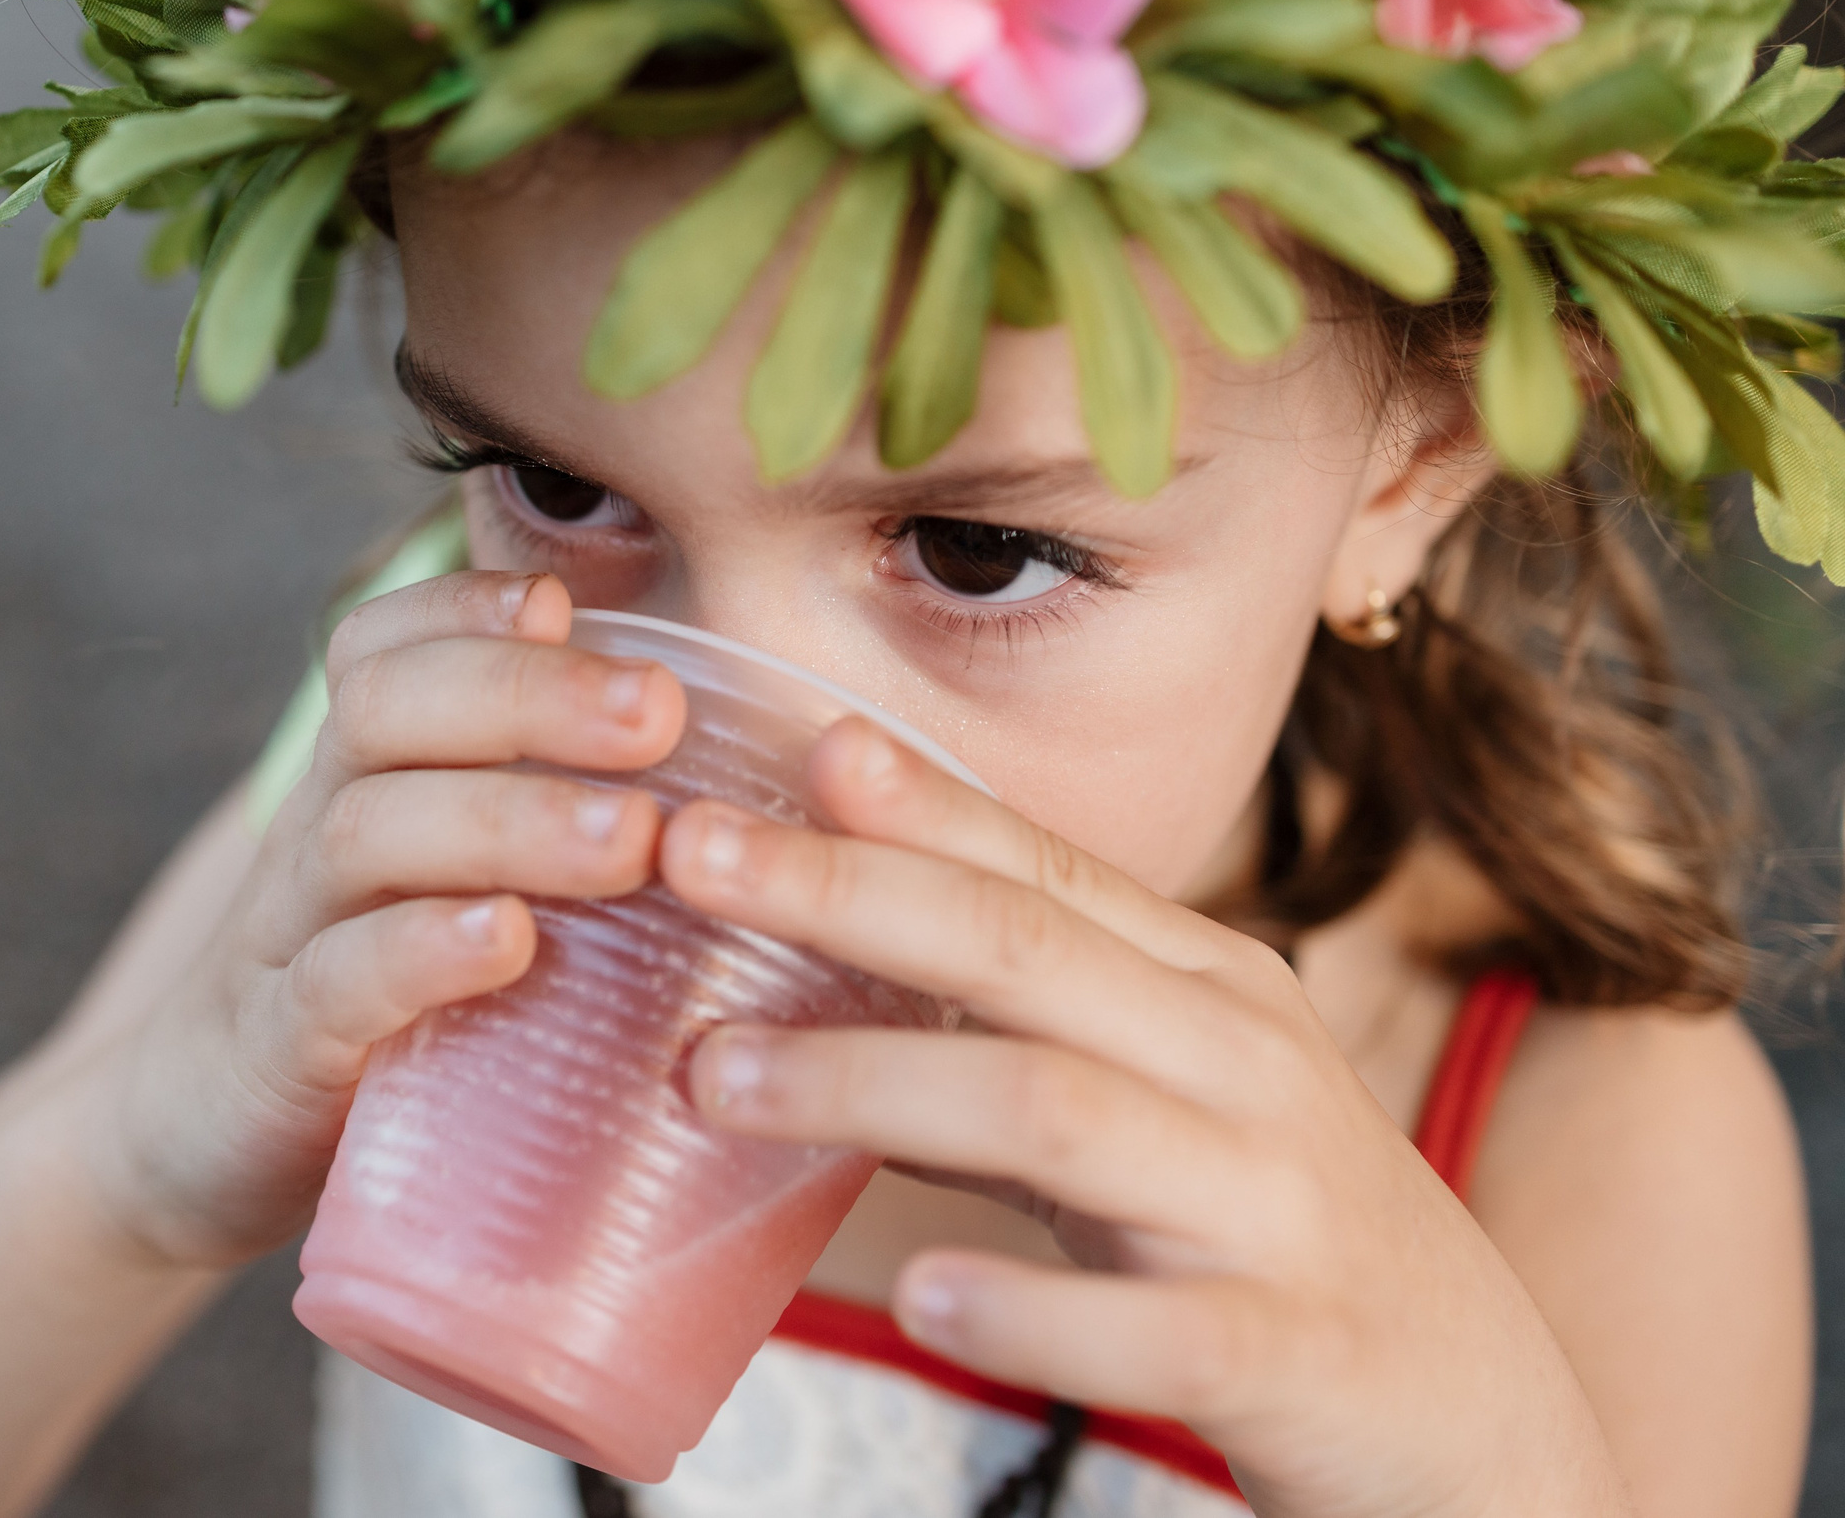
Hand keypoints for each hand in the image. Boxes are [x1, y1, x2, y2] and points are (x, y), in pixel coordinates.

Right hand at [81, 572, 683, 1269]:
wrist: (191, 1143)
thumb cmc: (377, 1004)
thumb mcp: (442, 888)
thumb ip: (548, 819)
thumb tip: (726, 773)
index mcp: (361, 779)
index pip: (382, 649)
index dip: (461, 608)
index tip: (560, 600)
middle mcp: (316, 833)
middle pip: (389, 711)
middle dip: (528, 695)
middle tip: (657, 711)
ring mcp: (288, 939)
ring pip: (369, 834)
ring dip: (508, 820)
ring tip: (630, 839)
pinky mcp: (279, 1052)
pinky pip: (338, 981)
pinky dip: (422, 951)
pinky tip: (507, 940)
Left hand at [657, 718, 1632, 1517]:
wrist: (1481, 1425)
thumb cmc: (1271, 1235)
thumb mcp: (1156, 1105)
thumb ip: (1011, 1040)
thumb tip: (812, 992)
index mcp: (1207, 989)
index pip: (1040, 873)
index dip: (911, 808)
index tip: (776, 746)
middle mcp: (1243, 1068)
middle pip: (1027, 953)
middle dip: (851, 894)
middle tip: (690, 857)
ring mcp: (1275, 1209)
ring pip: (1058, 1113)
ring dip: (874, 1084)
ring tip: (716, 1078)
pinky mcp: (1294, 1353)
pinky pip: (1156, 1331)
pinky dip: (1034, 1309)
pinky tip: (924, 1296)